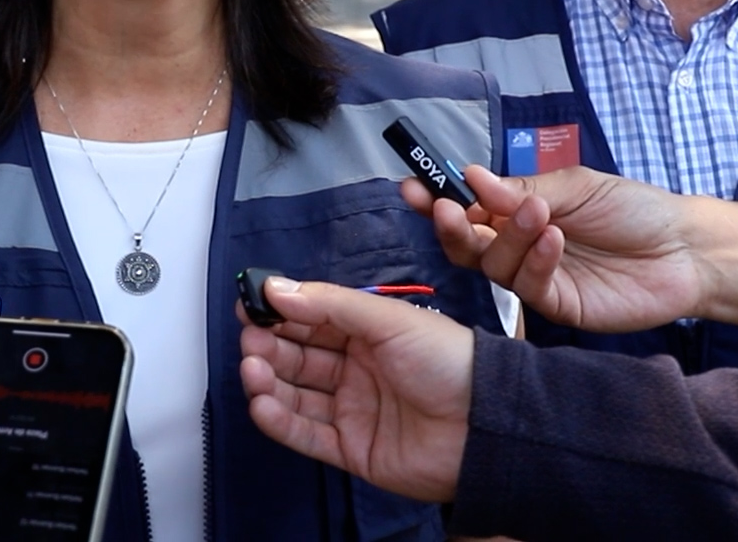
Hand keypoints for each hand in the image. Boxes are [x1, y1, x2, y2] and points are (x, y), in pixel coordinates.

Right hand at [238, 278, 472, 503]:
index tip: (250, 303)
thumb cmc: (453, 363)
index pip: (313, 319)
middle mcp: (358, 370)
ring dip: (268, 380)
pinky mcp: (352, 449)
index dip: (281, 312)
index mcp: (370, 334)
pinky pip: (306, 435)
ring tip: (252, 368)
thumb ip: (330, 304)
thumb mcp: (390, 319)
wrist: (488, 425)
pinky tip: (262, 402)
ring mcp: (354, 410)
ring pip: (296, 395)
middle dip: (269, 346)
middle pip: (299, 356)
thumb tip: (277, 289)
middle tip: (250, 337)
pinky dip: (279, 420)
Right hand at [399, 165, 707, 332]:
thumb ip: (521, 188)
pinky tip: (554, 239)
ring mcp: (536, 278)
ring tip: (536, 213)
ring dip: (508, 237)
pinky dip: (536, 261)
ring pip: (494, 264)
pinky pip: (529, 286)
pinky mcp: (556, 306)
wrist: (685, 248)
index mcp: (519, 212)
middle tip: (447, 209)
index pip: (468, 208)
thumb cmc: (633, 208)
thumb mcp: (576, 186)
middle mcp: (520, 247)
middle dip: (452, 226)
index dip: (438, 200)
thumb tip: (471, 176)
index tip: (412, 190)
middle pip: (468, 243)